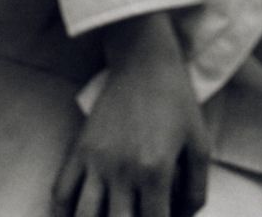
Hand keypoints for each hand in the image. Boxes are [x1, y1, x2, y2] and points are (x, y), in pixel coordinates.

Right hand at [52, 12, 208, 216]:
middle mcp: (122, 171)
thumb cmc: (176, 100)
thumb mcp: (200, 142)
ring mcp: (96, 161)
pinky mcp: (80, 149)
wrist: (144, 61)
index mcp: (154, 171)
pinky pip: (61, 191)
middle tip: (135, 216)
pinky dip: (61, 213)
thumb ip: (198, 189)